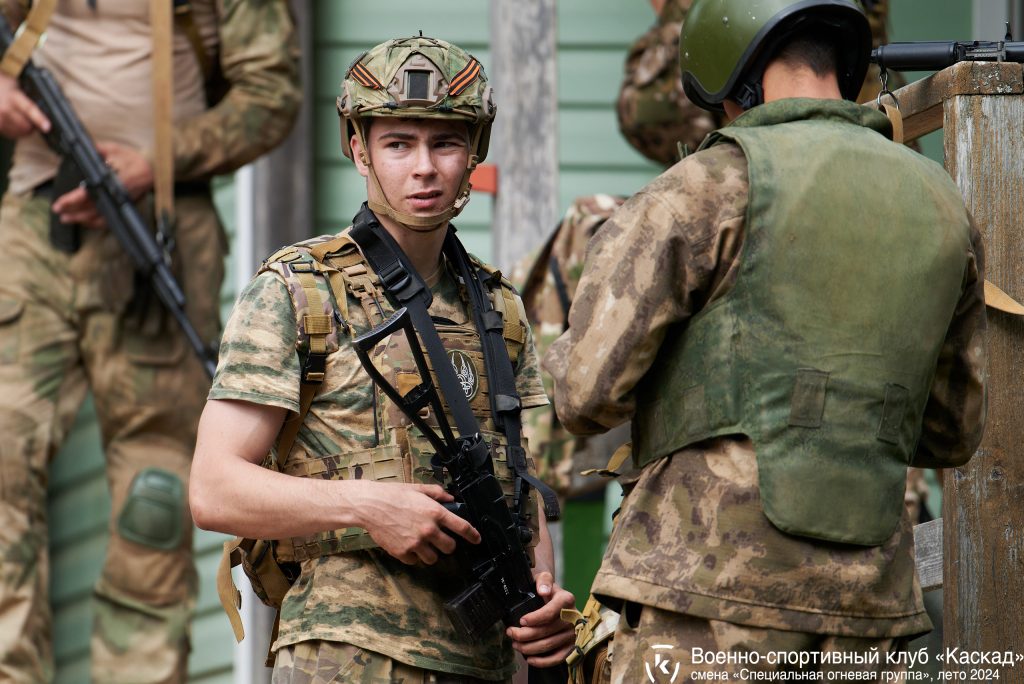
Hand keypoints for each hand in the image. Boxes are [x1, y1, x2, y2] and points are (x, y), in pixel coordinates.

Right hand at [0, 71, 49, 137]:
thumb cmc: (2, 85)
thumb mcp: (15, 85)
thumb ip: (28, 95)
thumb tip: (46, 104)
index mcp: (13, 96)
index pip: (29, 109)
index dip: (39, 119)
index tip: (47, 127)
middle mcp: (5, 108)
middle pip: (26, 126)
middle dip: (34, 126)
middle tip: (36, 122)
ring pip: (19, 132)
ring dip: (25, 130)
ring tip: (24, 121)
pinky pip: (11, 134)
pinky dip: (16, 131)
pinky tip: (15, 123)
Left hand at [51, 141, 153, 228]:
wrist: (152, 171)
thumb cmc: (134, 160)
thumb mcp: (116, 149)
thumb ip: (100, 150)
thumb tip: (85, 148)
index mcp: (114, 182)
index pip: (91, 193)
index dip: (74, 199)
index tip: (61, 202)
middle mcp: (116, 196)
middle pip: (91, 209)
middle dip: (73, 211)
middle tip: (57, 210)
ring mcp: (119, 204)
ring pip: (98, 218)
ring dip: (81, 219)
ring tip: (66, 218)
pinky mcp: (122, 208)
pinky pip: (107, 220)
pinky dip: (94, 223)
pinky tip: (83, 220)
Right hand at [349, 481, 480, 565]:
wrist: (370, 505)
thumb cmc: (393, 494)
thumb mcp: (418, 489)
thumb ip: (437, 493)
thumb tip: (451, 498)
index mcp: (435, 512)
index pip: (462, 527)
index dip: (472, 535)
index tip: (477, 539)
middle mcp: (428, 530)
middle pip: (449, 548)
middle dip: (447, 545)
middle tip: (440, 540)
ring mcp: (416, 543)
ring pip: (433, 558)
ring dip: (431, 553)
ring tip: (422, 544)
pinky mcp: (403, 552)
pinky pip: (415, 561)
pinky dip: (413, 556)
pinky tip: (408, 545)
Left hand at [506, 570, 575, 667]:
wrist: (557, 600)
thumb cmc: (547, 590)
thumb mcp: (544, 578)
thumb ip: (544, 580)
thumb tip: (543, 591)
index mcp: (566, 599)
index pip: (550, 612)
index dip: (534, 618)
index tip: (521, 621)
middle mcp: (573, 617)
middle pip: (546, 631)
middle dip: (523, 634)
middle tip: (510, 632)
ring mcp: (572, 633)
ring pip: (548, 645)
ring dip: (528, 648)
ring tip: (515, 644)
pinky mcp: (571, 646)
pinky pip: (557, 658)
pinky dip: (542, 661)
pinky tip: (529, 659)